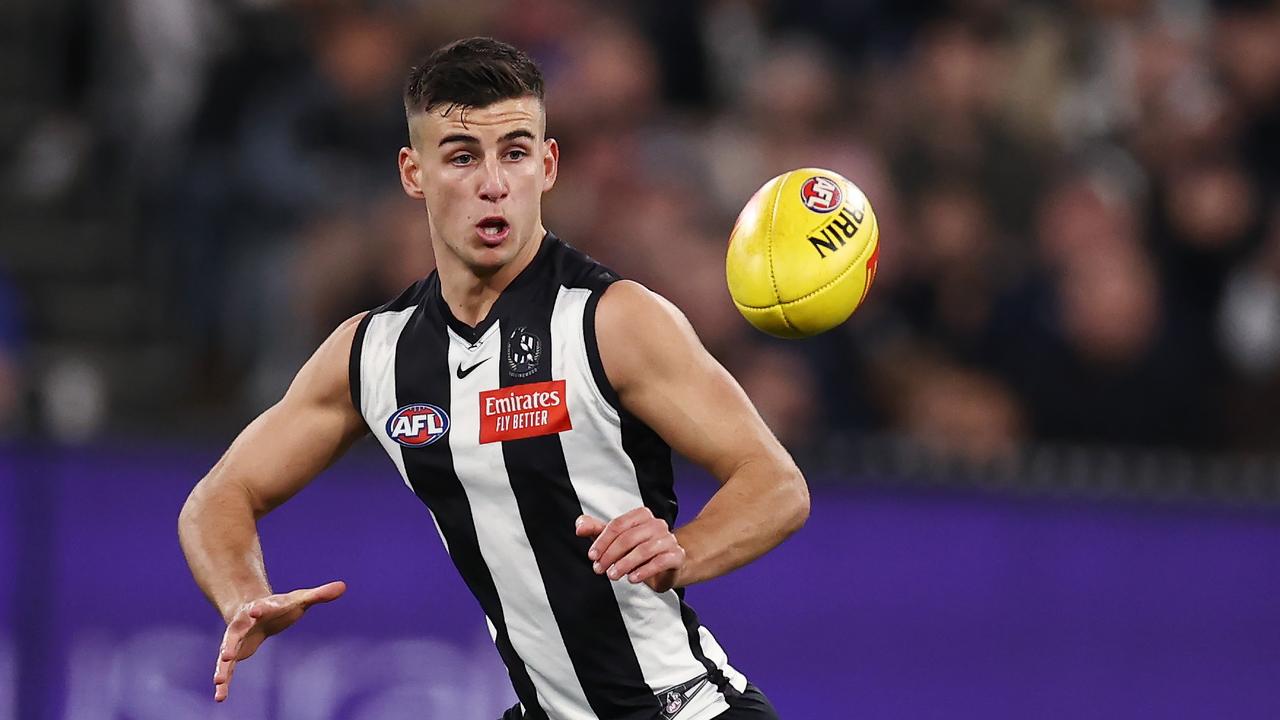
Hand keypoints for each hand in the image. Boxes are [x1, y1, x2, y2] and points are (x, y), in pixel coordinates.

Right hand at [213, 580, 345, 701]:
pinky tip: (219, 697)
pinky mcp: (234, 653)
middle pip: (236, 632)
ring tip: (218, 680)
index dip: (259, 609)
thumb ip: (320, 594)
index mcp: (262, 608)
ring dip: (223, 667)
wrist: (254, 609)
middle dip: (231, 642)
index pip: (262, 607)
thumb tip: (343, 586)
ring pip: (226, 653)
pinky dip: (223, 681)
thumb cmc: (280, 605)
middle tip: (226, 653)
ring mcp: (236, 639)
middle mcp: (244, 623)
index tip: (256, 610)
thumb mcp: (300, 599)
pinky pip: (226, 668)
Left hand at [575, 508, 684, 592]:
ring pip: (644, 550)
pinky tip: (632, 578)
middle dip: (611, 555)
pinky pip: (660, 562)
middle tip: (600, 569)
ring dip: (624, 564)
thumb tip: (579, 525)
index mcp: (641, 515)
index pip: (618, 525)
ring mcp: (669, 539)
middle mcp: (657, 524)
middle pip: (629, 537)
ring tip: (613, 575)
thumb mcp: (616, 539)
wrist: (668, 564)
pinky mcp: (677, 556)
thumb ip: (596, 530)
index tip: (592, 556)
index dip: (602, 541)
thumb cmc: (639, 549)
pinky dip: (644, 571)